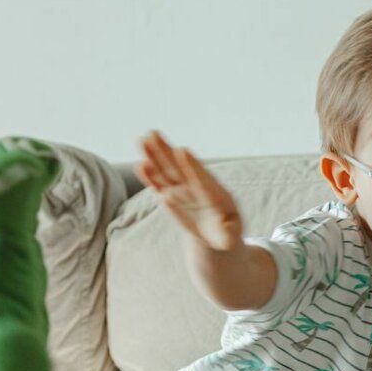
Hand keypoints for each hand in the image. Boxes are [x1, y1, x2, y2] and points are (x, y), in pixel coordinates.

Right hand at [135, 131, 242, 250]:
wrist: (213, 232)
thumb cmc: (225, 233)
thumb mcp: (230, 237)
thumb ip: (229, 235)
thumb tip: (229, 233)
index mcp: (214, 194)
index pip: (202, 179)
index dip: (192, 166)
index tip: (182, 150)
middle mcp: (196, 188)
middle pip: (180, 168)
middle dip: (167, 152)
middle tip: (154, 133)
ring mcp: (182, 190)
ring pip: (166, 171)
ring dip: (155, 156)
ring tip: (144, 139)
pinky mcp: (170, 196)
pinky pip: (158, 184)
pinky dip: (149, 176)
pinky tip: (141, 164)